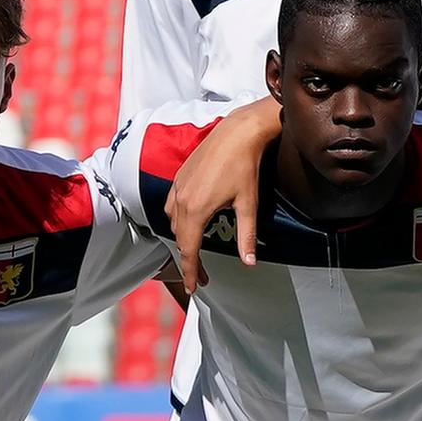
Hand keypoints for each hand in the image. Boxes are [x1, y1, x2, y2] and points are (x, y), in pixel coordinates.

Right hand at [163, 100, 281, 293]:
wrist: (237, 133)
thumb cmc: (244, 166)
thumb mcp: (248, 205)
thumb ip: (246, 236)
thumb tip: (249, 262)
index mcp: (196, 209)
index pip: (189, 250)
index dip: (190, 272)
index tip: (193, 287)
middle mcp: (181, 199)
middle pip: (180, 239)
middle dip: (189, 258)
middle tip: (202, 273)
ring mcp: (177, 187)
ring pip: (173, 223)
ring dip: (183, 238)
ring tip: (197, 250)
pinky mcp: (179, 177)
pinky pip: (171, 206)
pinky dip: (179, 219)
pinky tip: (191, 220)